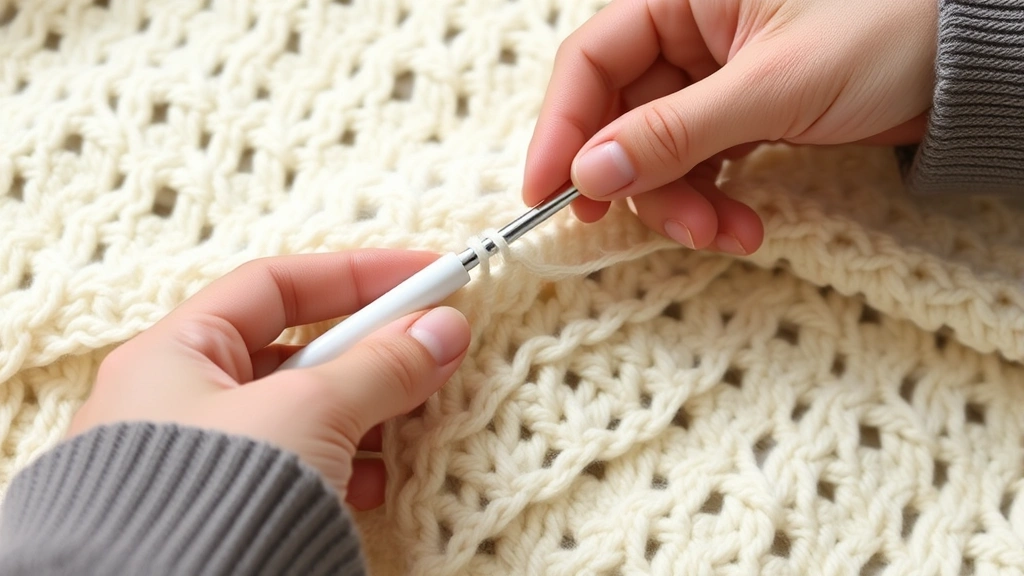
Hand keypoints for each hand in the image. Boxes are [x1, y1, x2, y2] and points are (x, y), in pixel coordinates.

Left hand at [67, 250, 470, 510]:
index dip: (354, 273)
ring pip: (305, 410)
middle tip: (433, 344)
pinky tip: (379, 478)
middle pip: (295, 348)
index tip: (423, 273)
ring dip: (367, 407)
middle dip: (371, 346)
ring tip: (416, 412)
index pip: (276, 285)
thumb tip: (442, 330)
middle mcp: (180, 399)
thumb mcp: (309, 412)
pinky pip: (301, 464)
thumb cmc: (210, 499)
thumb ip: (381, 365)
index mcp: (174, 353)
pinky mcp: (232, 506)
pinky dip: (347, 462)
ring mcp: (206, 457)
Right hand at [525, 0, 936, 253]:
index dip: (562, 128)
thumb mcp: (771, 86)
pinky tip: (741, 225)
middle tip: (673, 228)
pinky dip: (712, 202)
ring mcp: (713, 79)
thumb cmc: (885, 34)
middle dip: (642, 183)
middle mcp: (688, 34)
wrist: (967, 66)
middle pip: (621, 117)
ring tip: (726, 234)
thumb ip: (674, 132)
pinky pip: (698, 165)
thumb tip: (591, 175)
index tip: (546, 192)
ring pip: (658, 152)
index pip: (592, 61)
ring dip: (682, 204)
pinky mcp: (739, 115)